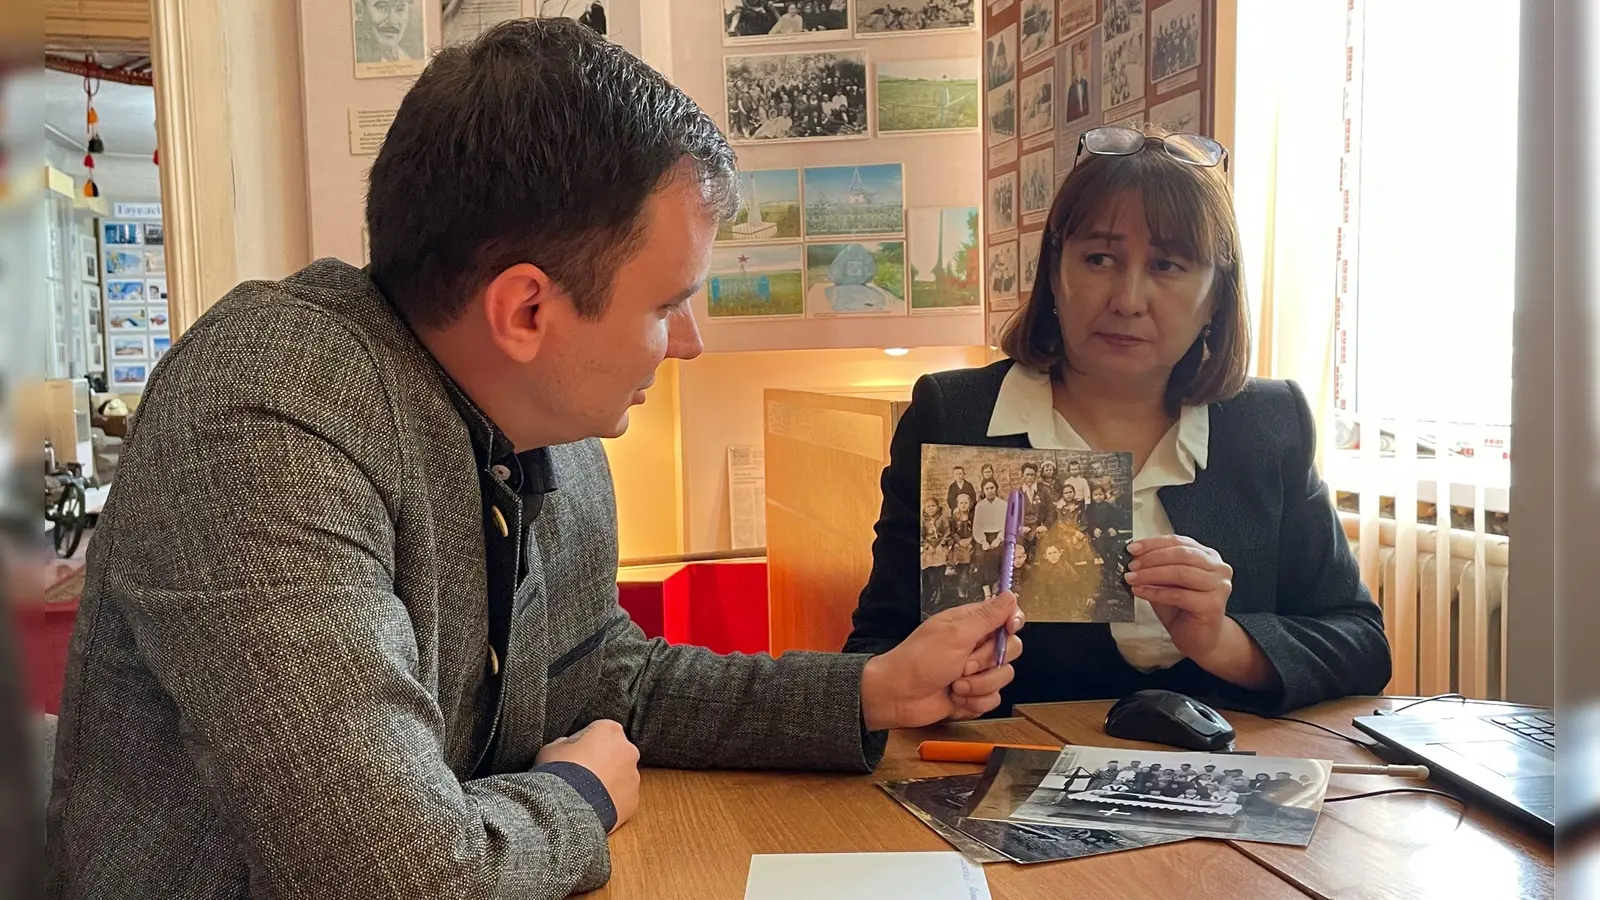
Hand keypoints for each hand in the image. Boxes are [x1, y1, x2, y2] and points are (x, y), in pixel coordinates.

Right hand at [535, 719, 640, 831]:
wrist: (569, 807)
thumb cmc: (560, 772)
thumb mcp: (551, 748)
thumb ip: (564, 743)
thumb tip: (567, 747)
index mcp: (610, 730)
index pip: (599, 731)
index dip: (585, 743)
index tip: (574, 754)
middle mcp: (628, 750)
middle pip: (615, 752)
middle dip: (602, 761)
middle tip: (582, 774)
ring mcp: (633, 776)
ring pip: (621, 776)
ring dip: (608, 782)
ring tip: (586, 794)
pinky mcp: (634, 800)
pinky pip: (622, 798)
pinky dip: (611, 801)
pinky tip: (593, 807)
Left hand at [859, 593, 1024, 729]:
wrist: (898, 697)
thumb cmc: (919, 660)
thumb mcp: (955, 634)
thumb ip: (987, 617)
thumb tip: (1011, 595)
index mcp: (971, 623)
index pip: (1007, 616)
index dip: (1013, 623)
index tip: (1008, 629)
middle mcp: (976, 645)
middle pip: (1011, 649)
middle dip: (989, 662)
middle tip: (963, 664)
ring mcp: (977, 671)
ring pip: (1004, 677)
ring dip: (979, 685)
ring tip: (955, 685)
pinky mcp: (974, 694)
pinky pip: (994, 699)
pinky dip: (975, 702)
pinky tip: (957, 699)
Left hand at [1124, 536, 1275, 689]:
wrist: (1200, 640)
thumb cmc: (1182, 610)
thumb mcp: (1167, 583)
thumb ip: (1157, 567)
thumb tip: (1133, 557)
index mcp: (1208, 556)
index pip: (1179, 542)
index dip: (1154, 544)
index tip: (1132, 549)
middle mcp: (1219, 568)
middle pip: (1182, 554)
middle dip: (1152, 558)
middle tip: (1131, 565)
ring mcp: (1219, 586)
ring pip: (1181, 572)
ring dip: (1152, 574)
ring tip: (1132, 578)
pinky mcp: (1213, 605)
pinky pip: (1178, 595)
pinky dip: (1156, 592)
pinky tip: (1140, 592)